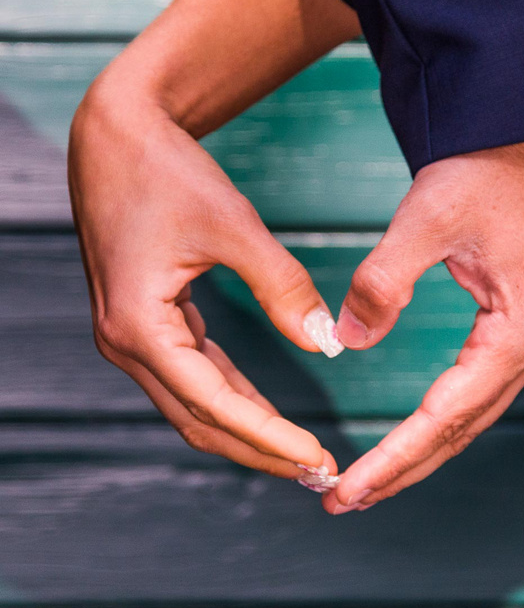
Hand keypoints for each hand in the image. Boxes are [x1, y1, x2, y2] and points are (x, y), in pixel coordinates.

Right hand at [68, 79, 340, 481]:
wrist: (115, 135)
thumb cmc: (167, 172)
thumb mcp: (233, 226)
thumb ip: (282, 288)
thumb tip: (324, 343)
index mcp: (139, 326)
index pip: (213, 404)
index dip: (269, 436)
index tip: (319, 456)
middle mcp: (123, 342)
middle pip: (198, 421)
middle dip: (260, 450)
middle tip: (319, 472)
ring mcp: (128, 336)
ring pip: (193, 405)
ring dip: (246, 430)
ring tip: (301, 453)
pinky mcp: (141, 322)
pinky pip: (189, 375)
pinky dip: (229, 396)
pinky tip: (265, 410)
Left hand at [322, 139, 523, 512]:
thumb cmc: (486, 170)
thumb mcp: (427, 219)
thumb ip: (382, 282)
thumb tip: (346, 341)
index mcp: (521, 330)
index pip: (448, 414)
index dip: (395, 456)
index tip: (349, 487)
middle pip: (462, 428)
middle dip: (403, 468)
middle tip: (342, 498)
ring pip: (470, 414)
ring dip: (419, 450)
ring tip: (366, 481)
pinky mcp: (518, 325)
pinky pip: (473, 387)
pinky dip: (437, 418)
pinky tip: (406, 436)